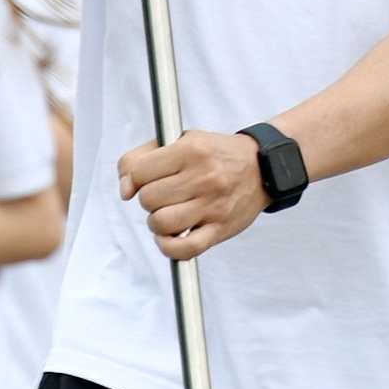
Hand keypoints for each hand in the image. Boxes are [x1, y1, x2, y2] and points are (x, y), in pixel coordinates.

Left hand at [119, 127, 265, 260]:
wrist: (263, 168)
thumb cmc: (215, 154)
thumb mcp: (180, 139)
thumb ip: (142, 157)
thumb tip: (125, 190)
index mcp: (191, 149)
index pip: (138, 172)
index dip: (135, 178)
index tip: (145, 179)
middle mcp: (203, 177)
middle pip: (148, 199)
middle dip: (150, 199)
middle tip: (165, 194)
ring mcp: (213, 205)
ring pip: (161, 223)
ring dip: (158, 221)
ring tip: (170, 212)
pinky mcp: (220, 229)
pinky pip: (184, 249)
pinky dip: (170, 247)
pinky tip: (172, 236)